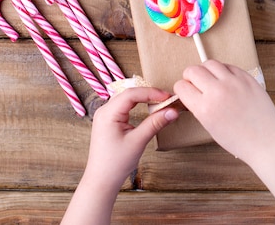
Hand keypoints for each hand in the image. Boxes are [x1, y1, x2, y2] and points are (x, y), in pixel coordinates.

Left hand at [61, 87, 178, 224]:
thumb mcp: (138, 141)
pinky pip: (123, 106)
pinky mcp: (108, 121)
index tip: (167, 96)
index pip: (131, 94)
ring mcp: (104, 115)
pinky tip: (146, 106)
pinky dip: (136, 104)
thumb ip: (155, 123)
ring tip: (158, 101)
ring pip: (125, 98)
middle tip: (165, 98)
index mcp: (108, 113)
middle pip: (128, 93)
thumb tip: (173, 111)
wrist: (101, 181)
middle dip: (147, 93)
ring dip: (142, 97)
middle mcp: (104, 110)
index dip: (150, 92)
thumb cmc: (116, 163)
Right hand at [173, 60, 274, 164]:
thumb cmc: (238, 139)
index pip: (182, 87)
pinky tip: (224, 79)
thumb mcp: (210, 127)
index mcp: (205, 108)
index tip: (184, 90)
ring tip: (209, 78)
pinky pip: (228, 65)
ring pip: (210, 63)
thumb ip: (199, 107)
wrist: (265, 140)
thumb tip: (192, 92)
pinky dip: (223, 70)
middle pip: (193, 70)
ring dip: (205, 70)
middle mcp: (217, 92)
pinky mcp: (246, 77)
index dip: (181, 88)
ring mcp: (233, 82)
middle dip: (189, 76)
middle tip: (194, 82)